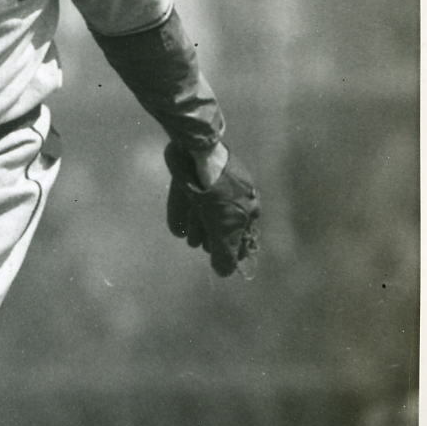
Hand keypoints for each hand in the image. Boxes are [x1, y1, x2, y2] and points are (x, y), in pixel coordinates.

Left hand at [165, 141, 260, 278]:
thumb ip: (226, 253)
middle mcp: (233, 199)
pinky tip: (178, 227)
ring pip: (203, 218)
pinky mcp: (192, 182)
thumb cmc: (218, 191)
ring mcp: (212, 190)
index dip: (231, 251)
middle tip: (202, 241)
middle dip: (210, 238)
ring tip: (189, 231)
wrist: (196, 152)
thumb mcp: (225, 227)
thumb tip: (224, 273)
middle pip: (221, 230)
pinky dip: (182, 217)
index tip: (220, 261)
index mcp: (249, 207)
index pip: (243, 238)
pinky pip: (187, 207)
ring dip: (196, 227)